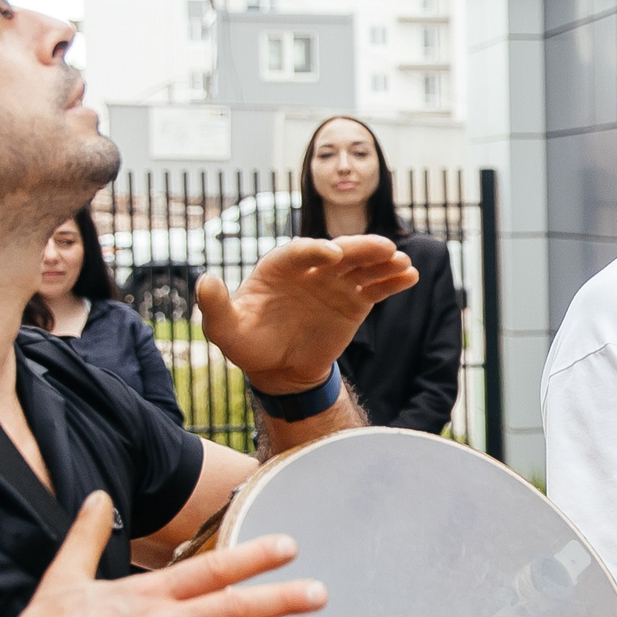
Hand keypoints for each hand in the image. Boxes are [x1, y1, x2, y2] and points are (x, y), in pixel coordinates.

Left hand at [198, 236, 416, 394]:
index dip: (314, 250)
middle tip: (381, 247)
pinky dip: (393, 281)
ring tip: (403, 261)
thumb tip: (205, 280)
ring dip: (383, 261)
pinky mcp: (354, 301)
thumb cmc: (247, 343)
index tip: (331, 254)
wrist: (278, 368)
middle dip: (359, 248)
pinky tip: (410, 276)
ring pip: (362, 266)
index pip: (298, 252)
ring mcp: (335, 283)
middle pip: (338, 252)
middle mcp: (310, 269)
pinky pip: (376, 288)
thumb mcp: (224, 329)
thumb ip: (216, 306)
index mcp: (278, 268)